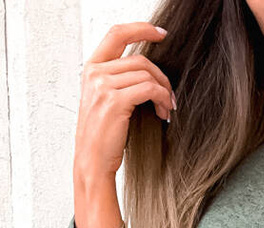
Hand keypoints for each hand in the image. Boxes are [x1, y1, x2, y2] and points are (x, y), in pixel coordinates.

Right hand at [74, 22, 174, 181]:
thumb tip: (148, 71)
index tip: (161, 34)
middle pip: (140, 60)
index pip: (117, 35)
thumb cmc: (102, 137)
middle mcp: (95, 73)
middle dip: (161, 77)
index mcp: (91, 69)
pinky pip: (149, 89)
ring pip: (147, 74)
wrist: (92, 162)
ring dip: (164, 92)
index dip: (141, 29)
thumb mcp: (105, 101)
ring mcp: (103, 86)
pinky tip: (163, 112)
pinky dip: (162, 99)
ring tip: (167, 108)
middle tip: (170, 97)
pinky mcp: (115, 101)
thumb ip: (119, 81)